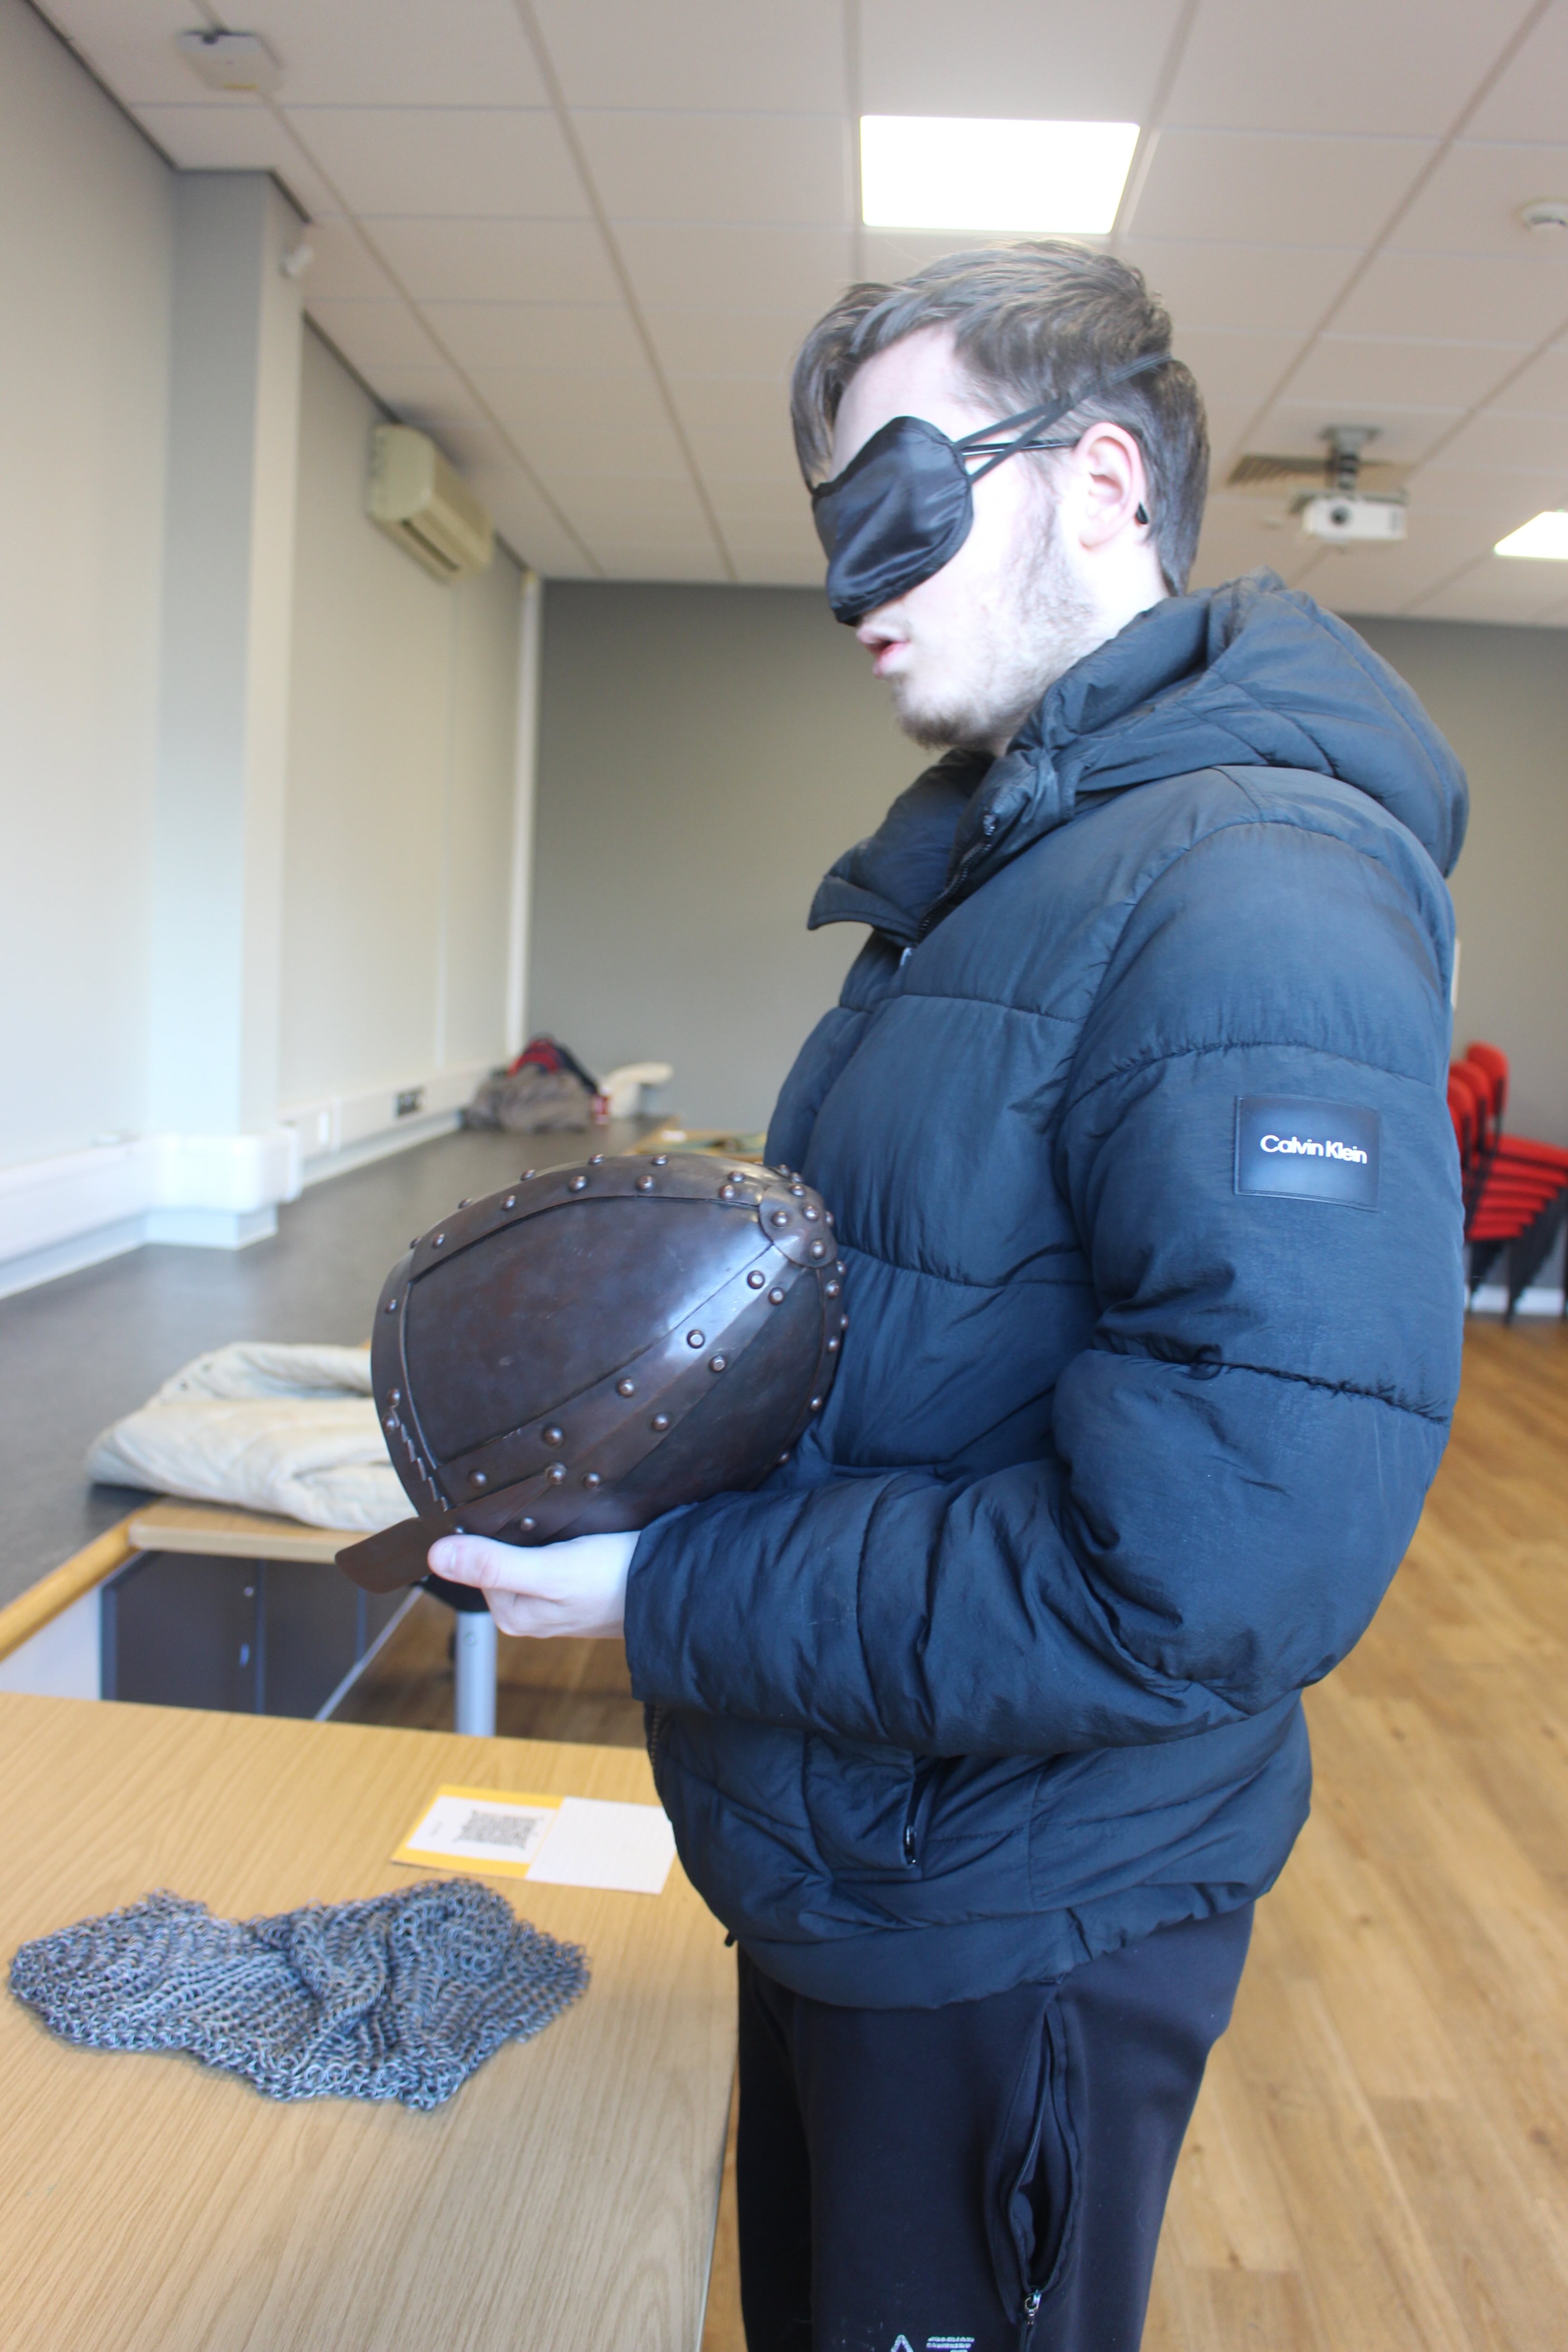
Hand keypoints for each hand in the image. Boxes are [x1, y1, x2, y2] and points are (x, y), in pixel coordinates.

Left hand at [426, 1528, 635, 1639]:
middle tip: (543, 1513)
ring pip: (529, 1552)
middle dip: (515, 1530)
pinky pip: (555, 1553)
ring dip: (538, 1531)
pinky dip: (559, 1536)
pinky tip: (576, 1527)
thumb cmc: (614, 1582)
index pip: (477, 1561)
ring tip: (560, 1517)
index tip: (507, 1509)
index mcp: (514, 1614)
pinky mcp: (581, 1584)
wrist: (674, 1588)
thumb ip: (493, 1565)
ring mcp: (558, 1599)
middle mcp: (532, 1611)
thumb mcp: (549, 1569)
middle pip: (502, 1556)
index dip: (487, 1532)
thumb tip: (436, 1556)